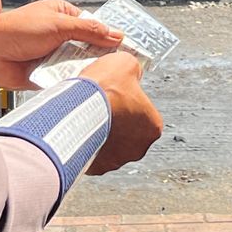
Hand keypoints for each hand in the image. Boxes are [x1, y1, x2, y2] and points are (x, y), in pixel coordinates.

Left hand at [0, 0, 122, 89]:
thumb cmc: (16, 30)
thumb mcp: (58, 25)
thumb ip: (89, 30)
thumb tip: (116, 34)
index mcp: (63, 15)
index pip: (93, 25)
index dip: (109, 36)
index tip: (127, 48)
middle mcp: (60, 35)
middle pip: (89, 47)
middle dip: (99, 56)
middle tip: (118, 65)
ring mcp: (53, 55)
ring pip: (79, 64)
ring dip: (85, 69)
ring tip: (101, 77)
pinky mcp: (47, 74)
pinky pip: (66, 78)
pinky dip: (72, 81)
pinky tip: (83, 85)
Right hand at [80, 52, 162, 174]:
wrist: (79, 106)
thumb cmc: (105, 88)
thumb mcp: (126, 64)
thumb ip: (132, 70)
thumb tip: (130, 71)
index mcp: (153, 126)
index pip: (144, 114)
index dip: (129, 103)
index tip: (117, 96)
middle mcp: (138, 148)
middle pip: (127, 133)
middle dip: (115, 121)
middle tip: (101, 107)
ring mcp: (116, 160)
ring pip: (109, 146)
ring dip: (101, 134)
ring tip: (87, 117)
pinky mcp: (96, 167)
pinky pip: (91, 156)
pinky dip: (86, 146)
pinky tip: (78, 131)